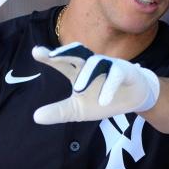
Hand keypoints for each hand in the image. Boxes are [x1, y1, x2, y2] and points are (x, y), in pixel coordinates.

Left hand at [31, 43, 159, 123]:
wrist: (133, 98)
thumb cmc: (102, 98)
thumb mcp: (78, 110)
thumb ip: (59, 111)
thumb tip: (35, 117)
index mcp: (78, 71)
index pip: (61, 61)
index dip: (49, 56)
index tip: (35, 52)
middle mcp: (91, 64)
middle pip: (76, 53)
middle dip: (64, 52)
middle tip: (51, 56)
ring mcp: (108, 65)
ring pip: (96, 62)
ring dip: (87, 74)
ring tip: (78, 89)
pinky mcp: (125, 71)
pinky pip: (116, 75)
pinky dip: (109, 87)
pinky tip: (103, 101)